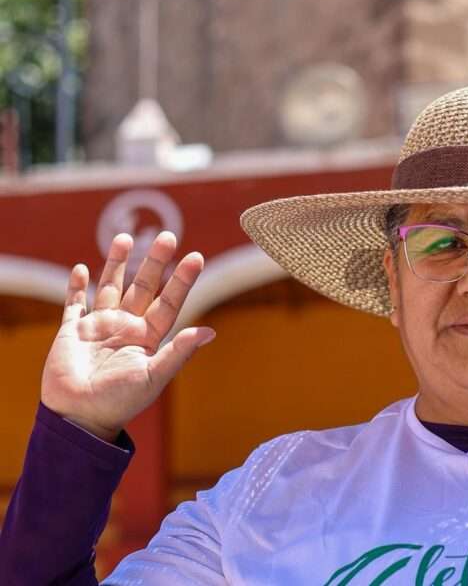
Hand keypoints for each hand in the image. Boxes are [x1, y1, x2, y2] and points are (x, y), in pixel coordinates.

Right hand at [41, 231, 215, 441]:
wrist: (80, 418)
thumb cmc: (120, 402)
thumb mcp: (154, 376)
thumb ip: (178, 352)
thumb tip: (209, 332)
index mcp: (148, 337)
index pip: (169, 302)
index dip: (182, 281)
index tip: (196, 257)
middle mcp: (126, 327)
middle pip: (143, 287)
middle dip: (154, 262)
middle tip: (168, 236)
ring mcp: (99, 327)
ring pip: (110, 287)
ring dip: (116, 263)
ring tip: (125, 238)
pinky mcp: (71, 332)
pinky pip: (73, 305)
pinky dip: (75, 287)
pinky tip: (80, 268)